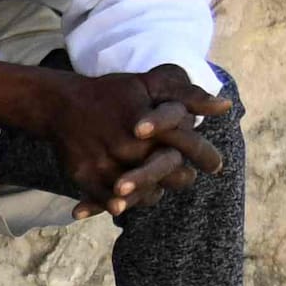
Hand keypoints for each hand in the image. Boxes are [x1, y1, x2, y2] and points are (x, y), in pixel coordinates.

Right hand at [0, 61, 233, 208]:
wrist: (60, 103)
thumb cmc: (112, 93)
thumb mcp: (151, 83)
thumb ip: (189, 95)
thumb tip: (225, 106)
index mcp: (149, 119)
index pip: (187, 142)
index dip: (204, 155)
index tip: (216, 167)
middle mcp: (129, 142)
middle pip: (166, 172)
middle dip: (178, 177)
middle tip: (186, 178)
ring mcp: (105, 161)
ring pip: (139, 190)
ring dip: (151, 192)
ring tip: (158, 189)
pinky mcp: (84, 174)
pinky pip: (108, 199)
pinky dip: (118, 203)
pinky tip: (127, 201)